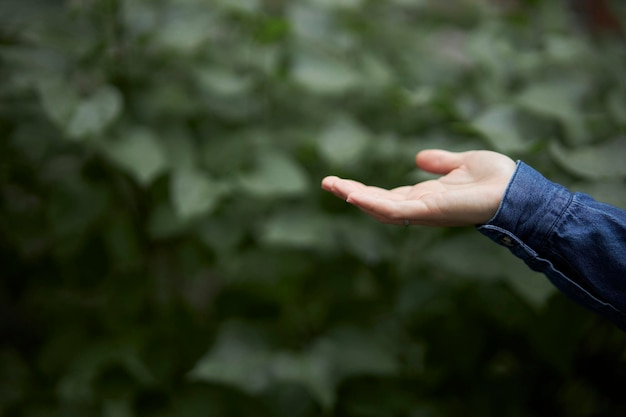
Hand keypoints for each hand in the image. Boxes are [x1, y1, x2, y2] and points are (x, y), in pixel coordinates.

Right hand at [321, 149, 516, 226]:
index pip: (387, 196)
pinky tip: (354, 194)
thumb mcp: (461, 163)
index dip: (364, 189)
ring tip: (333, 185)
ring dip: (355, 196)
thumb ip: (440, 162)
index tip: (342, 182)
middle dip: (351, 193)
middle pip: (377, 203)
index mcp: (425, 197)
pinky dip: (373, 203)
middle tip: (327, 182)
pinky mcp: (428, 211)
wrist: (517, 191)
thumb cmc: (496, 179)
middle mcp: (420, 208)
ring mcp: (423, 211)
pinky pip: (395, 211)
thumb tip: (419, 158)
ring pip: (380, 208)